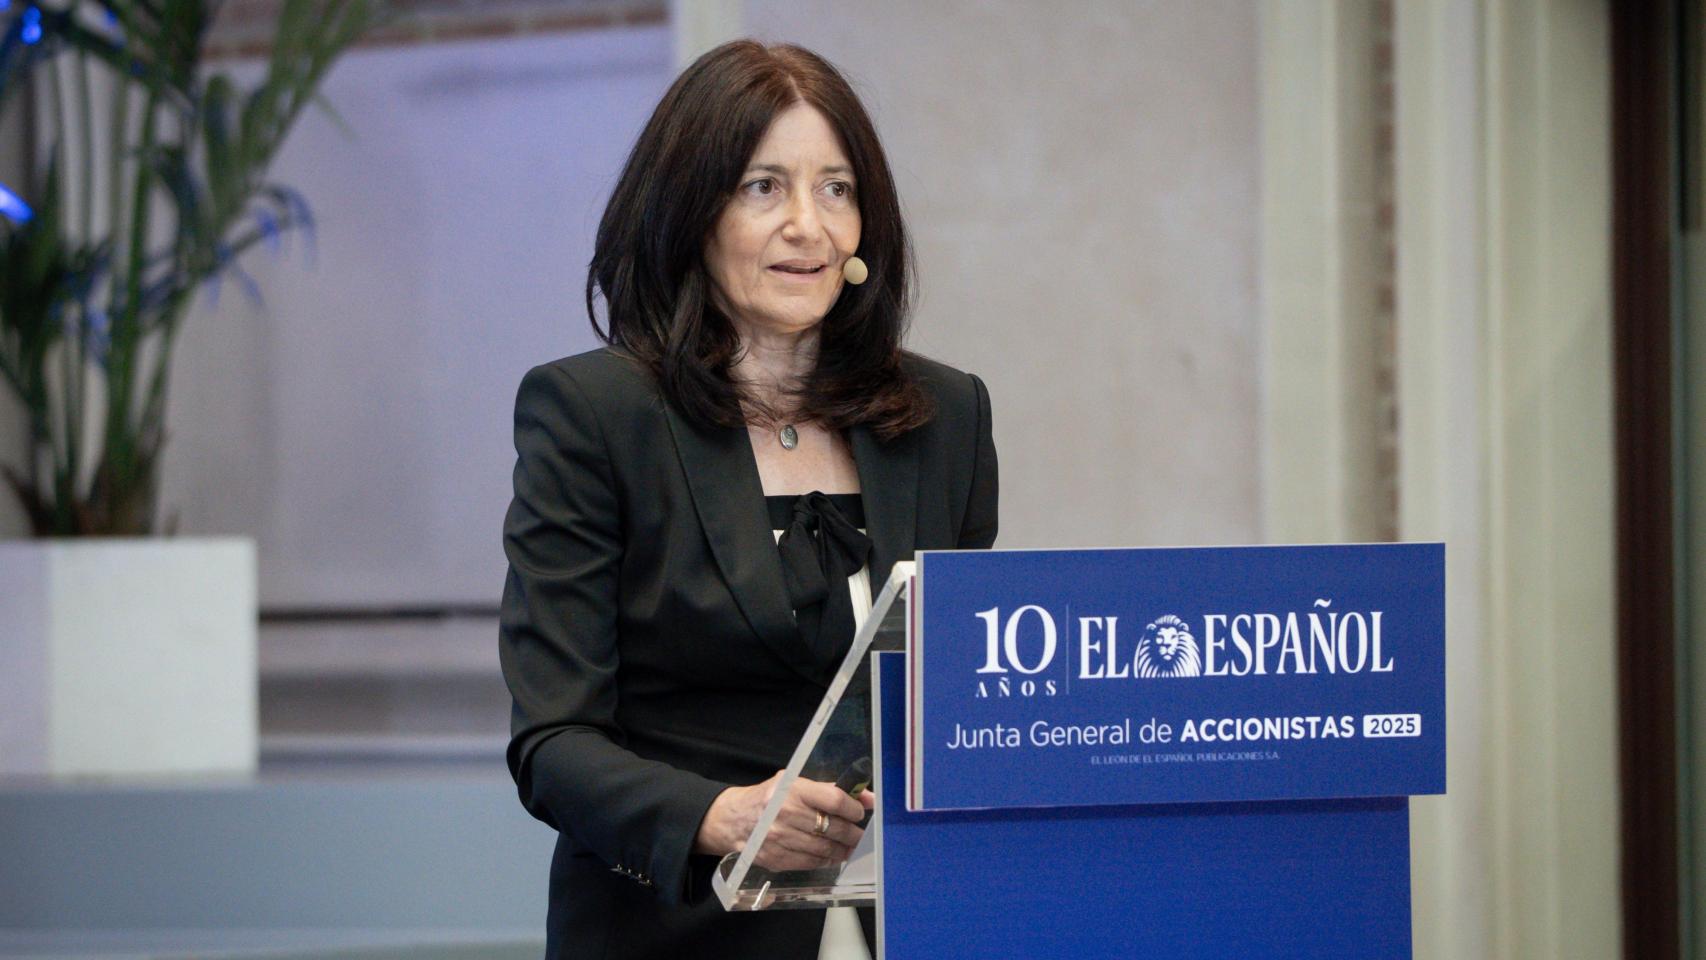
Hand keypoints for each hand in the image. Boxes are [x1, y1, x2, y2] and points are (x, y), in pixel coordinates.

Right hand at [694, 769, 874, 871]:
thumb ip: (828, 790)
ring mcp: (779, 839)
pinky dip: (826, 860)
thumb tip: (866, 798)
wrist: (733, 820)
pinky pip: (811, 862)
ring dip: (843, 850)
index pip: (833, 800)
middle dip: (853, 833)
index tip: (860, 812)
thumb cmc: (769, 798)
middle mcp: (785, 813)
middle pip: (833, 828)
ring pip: (824, 849)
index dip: (853, 808)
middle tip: (860, 835)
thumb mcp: (794, 784)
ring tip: (849, 846)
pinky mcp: (776, 859)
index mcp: (792, 789)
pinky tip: (832, 855)